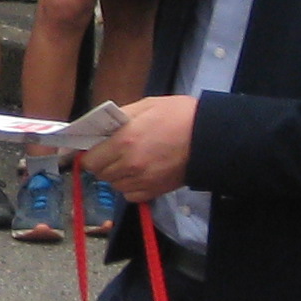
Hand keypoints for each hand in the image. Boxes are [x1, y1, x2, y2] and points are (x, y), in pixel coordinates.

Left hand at [81, 95, 195, 201]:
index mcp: (124, 141)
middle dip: (103, 162)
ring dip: (116, 174)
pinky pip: (130, 195)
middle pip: (100, 173)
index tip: (95, 148)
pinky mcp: (155, 191)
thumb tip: (98, 129)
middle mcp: (129, 165)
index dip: (90, 153)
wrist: (209, 137)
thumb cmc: (178, 115)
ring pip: (114, 185)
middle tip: (113, 151)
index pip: (90, 159)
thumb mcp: (145, 106)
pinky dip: (130, 186)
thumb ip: (118, 118)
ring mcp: (142, 181)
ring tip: (129, 161)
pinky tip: (139, 173)